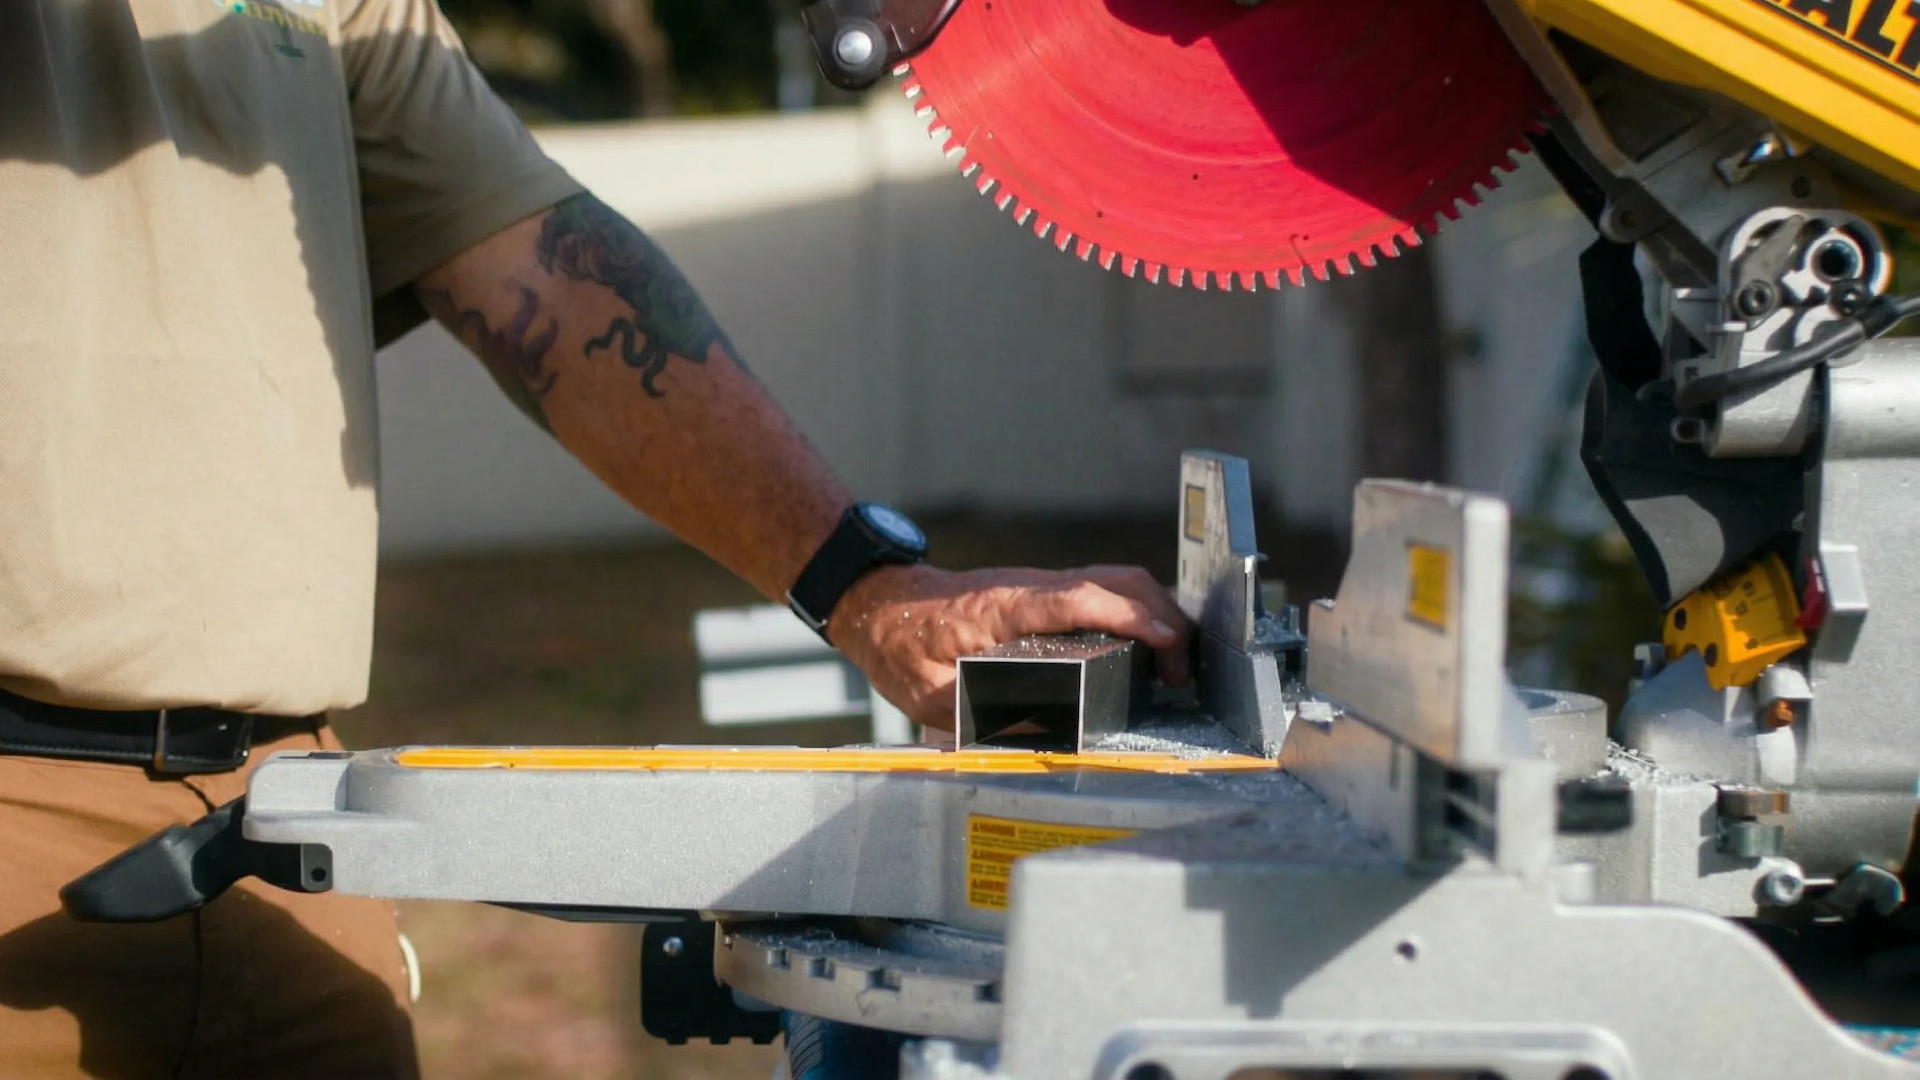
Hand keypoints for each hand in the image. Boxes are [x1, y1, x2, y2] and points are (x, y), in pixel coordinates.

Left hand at [826, 563, 1191, 730]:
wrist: (880, 604)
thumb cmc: (900, 645)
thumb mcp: (932, 695)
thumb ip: (981, 717)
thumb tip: (1043, 737)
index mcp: (1004, 607)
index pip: (1080, 599)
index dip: (1129, 616)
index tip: (1166, 640)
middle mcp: (1030, 588)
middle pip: (1115, 580)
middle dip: (1162, 617)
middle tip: (1179, 673)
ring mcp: (1039, 586)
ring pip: (1114, 580)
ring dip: (1154, 613)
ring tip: (1172, 667)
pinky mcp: (1043, 593)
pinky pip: (1101, 591)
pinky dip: (1134, 612)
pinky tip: (1144, 648)